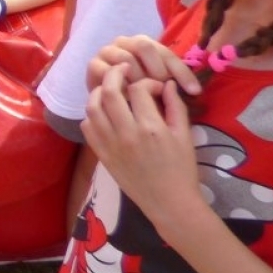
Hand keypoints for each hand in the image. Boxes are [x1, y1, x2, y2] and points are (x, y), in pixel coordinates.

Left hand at [82, 65, 205, 224]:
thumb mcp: (185, 136)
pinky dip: (92, 115)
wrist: (170, 203)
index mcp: (150, 128)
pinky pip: (87, 127)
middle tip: (123, 70)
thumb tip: (166, 84)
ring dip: (99, 93)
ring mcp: (110, 144)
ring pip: (92, 108)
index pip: (138, 89)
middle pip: (109, 92)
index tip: (155, 87)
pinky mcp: (101, 155)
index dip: (147, 82)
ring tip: (110, 89)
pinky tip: (103, 112)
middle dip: (115, 74)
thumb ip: (175, 106)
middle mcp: (126, 133)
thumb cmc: (182, 169)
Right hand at [87, 34, 200, 94]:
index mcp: (144, 44)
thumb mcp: (161, 90)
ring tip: (147, 98)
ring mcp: (107, 51)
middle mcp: (125, 42)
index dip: (181, 71)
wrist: (108, 105)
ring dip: (138, 79)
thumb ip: (174, 85)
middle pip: (144, 47)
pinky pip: (107, 71)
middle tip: (163, 92)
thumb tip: (194, 90)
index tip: (194, 92)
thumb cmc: (138, 97)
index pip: (166, 53)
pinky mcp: (93, 65)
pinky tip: (128, 99)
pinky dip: (119, 85)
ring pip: (126, 59)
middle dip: (157, 71)